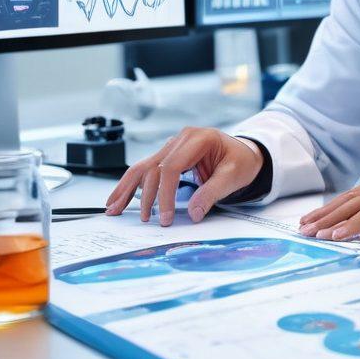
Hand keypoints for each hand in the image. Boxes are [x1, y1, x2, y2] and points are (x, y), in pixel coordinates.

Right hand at [105, 127, 263, 225]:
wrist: (246, 154)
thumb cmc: (241, 162)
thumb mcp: (233, 176)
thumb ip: (213, 192)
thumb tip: (193, 213)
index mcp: (199, 138)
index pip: (172, 166)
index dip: (165, 193)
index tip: (166, 217)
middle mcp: (182, 138)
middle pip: (154, 166)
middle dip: (147, 195)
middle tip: (148, 220)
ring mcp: (173, 145)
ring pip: (143, 166)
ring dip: (126, 188)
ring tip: (113, 208)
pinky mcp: (168, 155)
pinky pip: (146, 169)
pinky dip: (131, 184)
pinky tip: (118, 198)